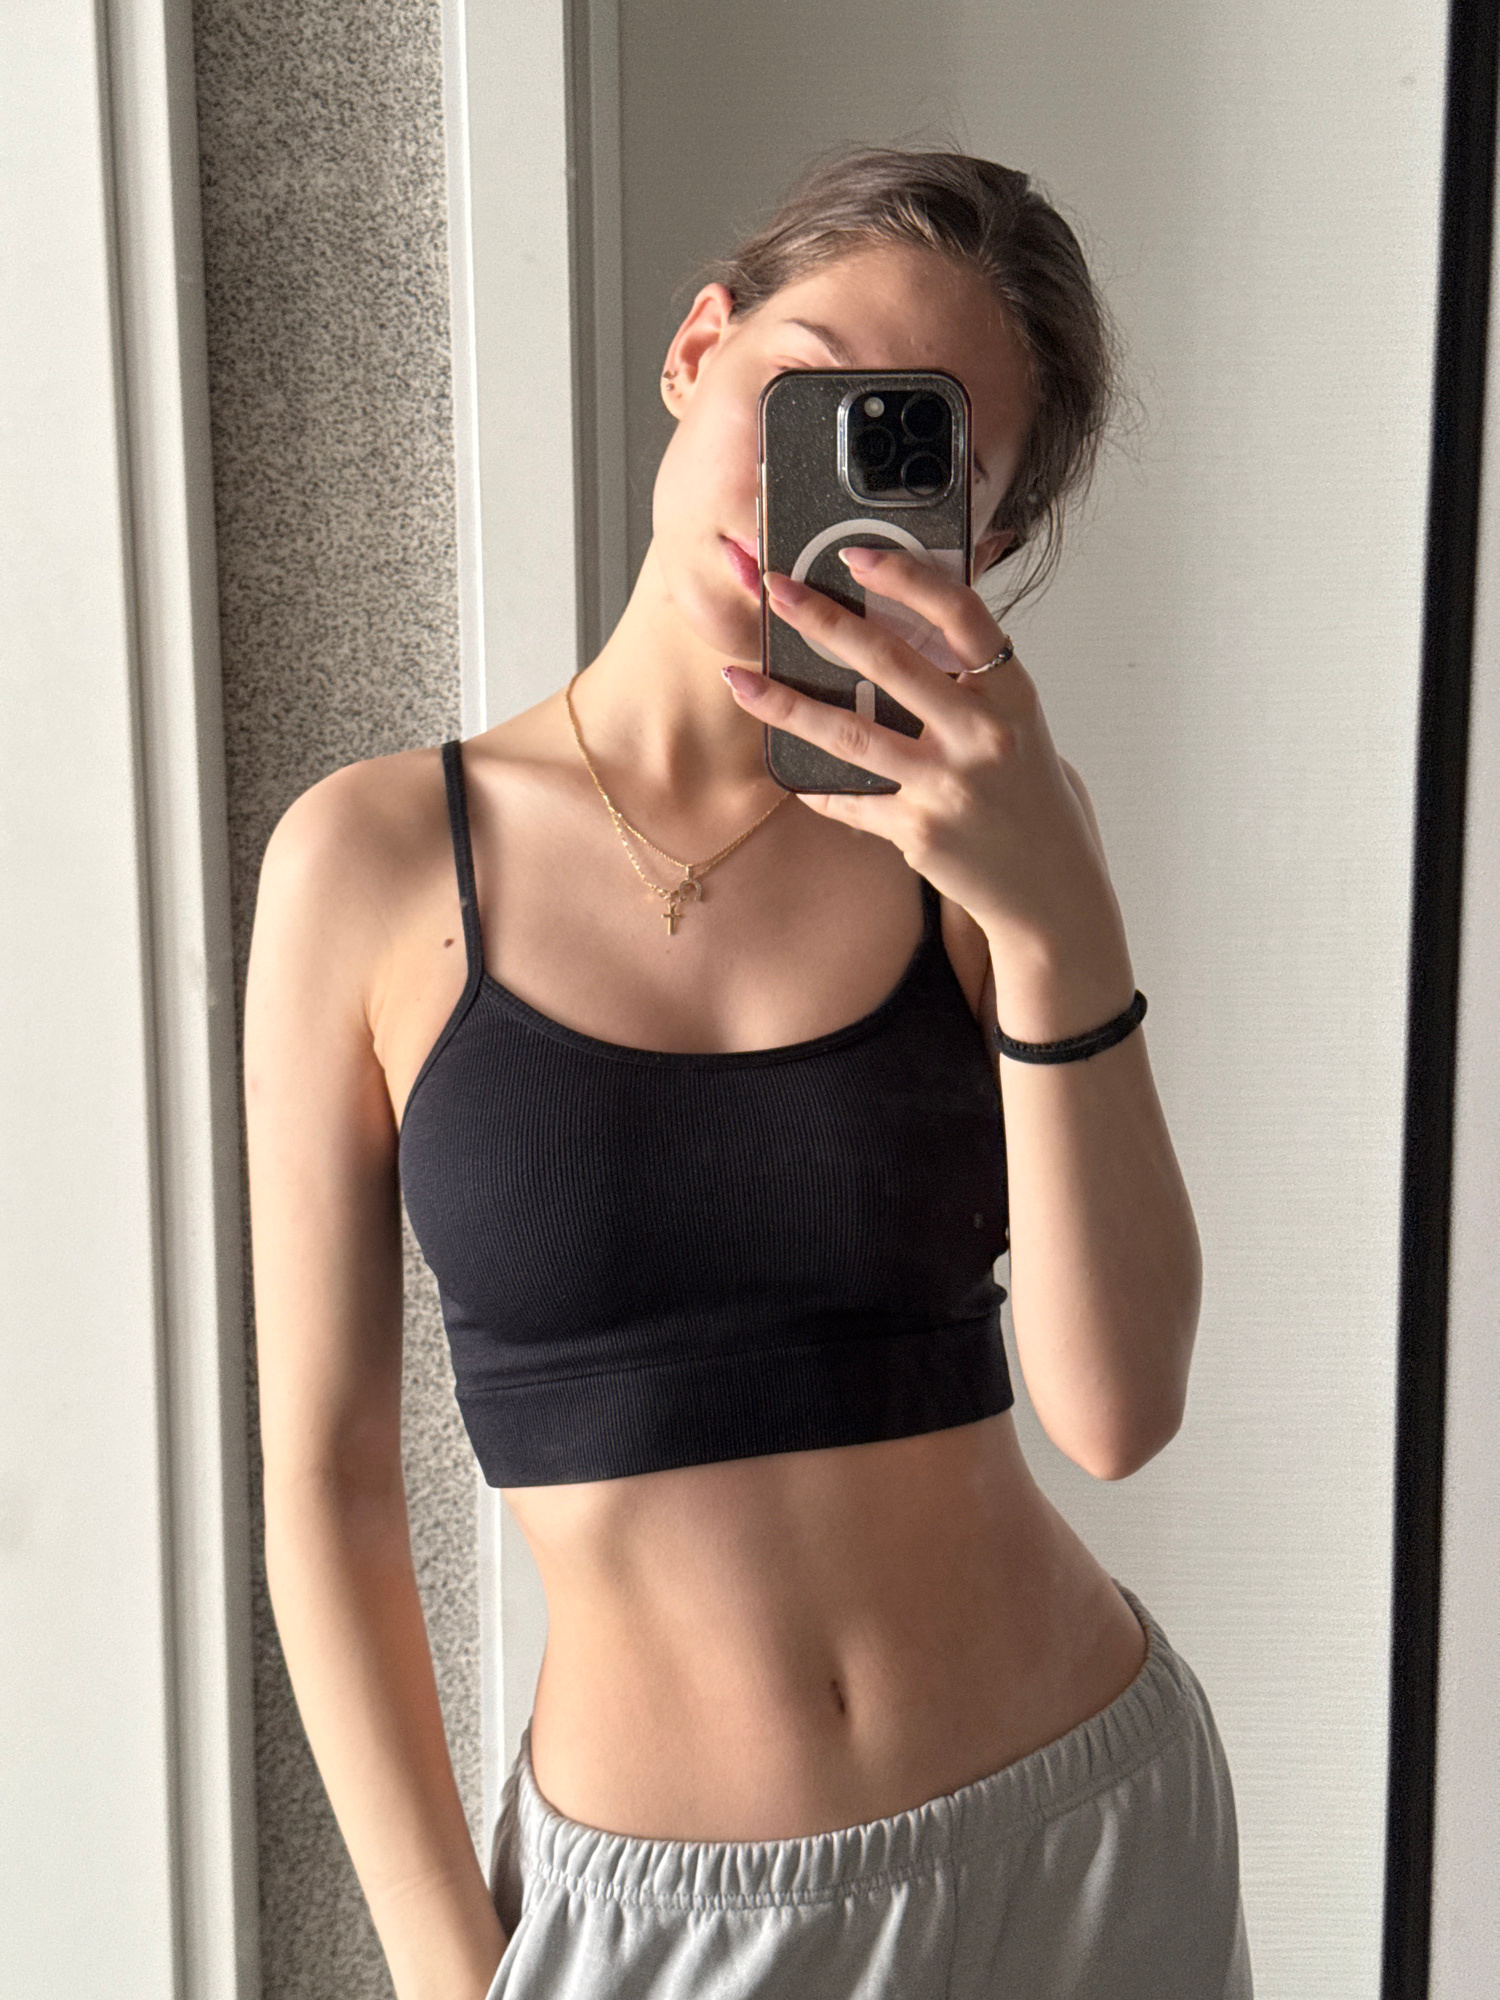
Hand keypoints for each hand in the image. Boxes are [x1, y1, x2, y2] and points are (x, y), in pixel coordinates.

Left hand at [722, 547, 1117, 961]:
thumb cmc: (1028, 797)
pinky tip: (786, 768)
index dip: (905, 576)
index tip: (855, 554)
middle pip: (888, 662)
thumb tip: (903, 628)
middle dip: (821, 619)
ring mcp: (948, 786)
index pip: (959, 614)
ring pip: (848, 734)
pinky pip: (848, 800)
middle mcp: (982, 735)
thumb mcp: (1017, 725)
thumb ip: (971, 683)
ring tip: (739, 679)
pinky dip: (814, 784)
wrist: (1052, 888)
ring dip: (785, 703)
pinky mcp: (918, 832)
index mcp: (1011, 694)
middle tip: (774, 589)